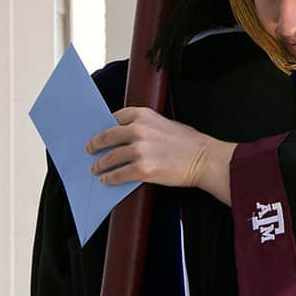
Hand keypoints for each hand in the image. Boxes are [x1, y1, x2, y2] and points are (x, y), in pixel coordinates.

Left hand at [86, 107, 233, 193]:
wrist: (205, 160)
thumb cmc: (190, 143)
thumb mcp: (166, 124)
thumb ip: (146, 126)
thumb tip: (126, 137)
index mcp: (144, 115)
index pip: (115, 118)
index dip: (104, 126)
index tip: (100, 132)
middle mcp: (139, 130)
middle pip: (107, 137)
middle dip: (95, 144)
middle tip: (90, 149)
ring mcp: (140, 150)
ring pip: (110, 158)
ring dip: (100, 164)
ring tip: (96, 169)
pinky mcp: (143, 169)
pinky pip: (119, 174)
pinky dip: (110, 178)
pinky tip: (106, 179)